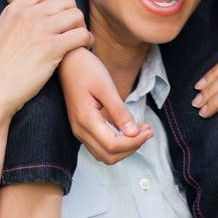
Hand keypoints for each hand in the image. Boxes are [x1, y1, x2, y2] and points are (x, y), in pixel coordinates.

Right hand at [0, 0, 91, 125]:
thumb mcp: (2, 31)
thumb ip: (19, 17)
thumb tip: (39, 9)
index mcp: (15, 9)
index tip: (61, 10)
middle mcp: (28, 15)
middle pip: (66, 0)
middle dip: (73, 13)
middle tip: (73, 28)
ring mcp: (40, 30)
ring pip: (76, 15)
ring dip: (81, 26)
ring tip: (80, 39)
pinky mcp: (51, 48)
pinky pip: (80, 34)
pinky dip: (87, 39)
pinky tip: (84, 46)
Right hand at [59, 46, 153, 163]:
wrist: (68, 61)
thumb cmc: (87, 69)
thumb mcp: (106, 87)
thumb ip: (119, 111)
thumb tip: (133, 133)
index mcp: (86, 120)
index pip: (112, 146)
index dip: (133, 143)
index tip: (149, 131)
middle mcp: (80, 131)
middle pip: (108, 156)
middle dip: (131, 148)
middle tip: (148, 131)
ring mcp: (80, 130)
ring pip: (104, 154)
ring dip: (124, 148)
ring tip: (142, 131)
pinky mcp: (83, 127)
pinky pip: (100, 145)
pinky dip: (117, 143)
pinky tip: (129, 130)